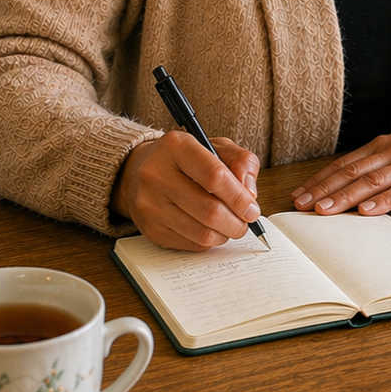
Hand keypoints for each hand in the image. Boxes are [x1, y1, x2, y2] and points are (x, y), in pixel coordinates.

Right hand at [111, 131, 261, 250]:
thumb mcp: (215, 146)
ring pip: (201, 233)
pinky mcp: (150, 229)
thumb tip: (249, 193)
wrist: (138, 171)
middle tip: (246, 221)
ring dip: (225, 234)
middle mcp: (157, 174)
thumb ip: (240, 161)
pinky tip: (211, 229)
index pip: (214, 176)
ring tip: (231, 225)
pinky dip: (208, 241)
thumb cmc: (184, 158)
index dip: (239, 197)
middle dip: (236, 222)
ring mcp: (150, 204)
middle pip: (209, 210)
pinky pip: (190, 244)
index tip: (252, 208)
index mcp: (177, 147)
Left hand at [291, 122, 390, 216]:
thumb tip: (342, 188)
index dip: (319, 180)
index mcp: (381, 146)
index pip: (343, 165)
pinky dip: (384, 201)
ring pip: (372, 181)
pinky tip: (368, 211)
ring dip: (345, 197)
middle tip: (301, 205)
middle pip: (351, 172)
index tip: (298, 195)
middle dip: (323, 190)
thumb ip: (375, 166)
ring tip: (325, 211)